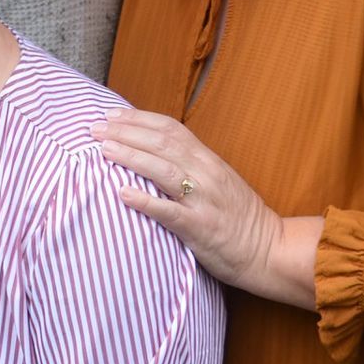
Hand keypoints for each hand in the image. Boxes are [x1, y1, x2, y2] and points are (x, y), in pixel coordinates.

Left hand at [92, 108, 315, 308]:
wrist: (270, 250)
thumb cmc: (238, 216)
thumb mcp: (217, 180)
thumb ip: (190, 164)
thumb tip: (154, 150)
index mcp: (208, 160)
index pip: (170, 129)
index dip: (139, 118)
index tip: (111, 114)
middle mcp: (206, 174)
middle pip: (162, 143)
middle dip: (125, 132)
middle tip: (94, 128)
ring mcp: (203, 200)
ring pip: (164, 171)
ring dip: (130, 157)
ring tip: (103, 150)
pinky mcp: (200, 227)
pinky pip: (169, 211)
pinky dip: (145, 200)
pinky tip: (122, 193)